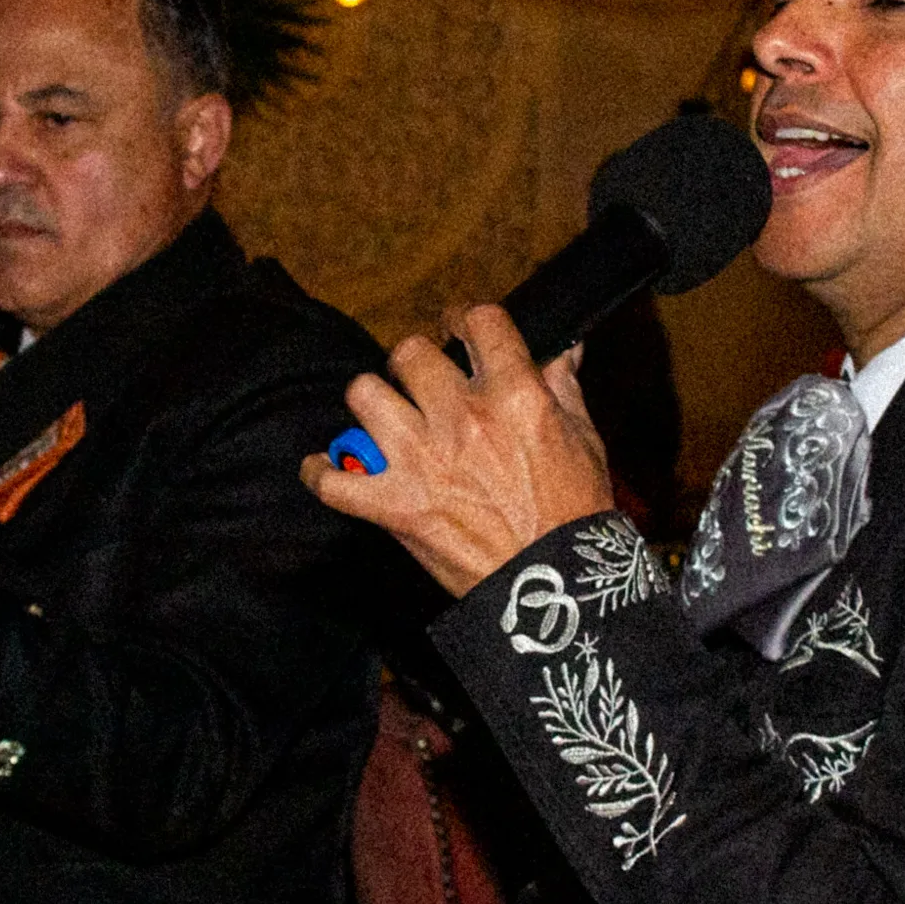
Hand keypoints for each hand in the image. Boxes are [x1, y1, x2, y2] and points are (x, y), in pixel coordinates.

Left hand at [301, 305, 616, 595]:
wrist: (558, 587)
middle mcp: (462, 420)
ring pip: (364, 395)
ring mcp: (422, 462)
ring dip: (373, 404)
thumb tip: (563, 346)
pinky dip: (321, 474)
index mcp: (514, 396)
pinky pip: (332, 481)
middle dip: (415, 363)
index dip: (464, 316)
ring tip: (385, 418)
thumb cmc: (574, 515)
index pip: (477, 320)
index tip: (458, 326)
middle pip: (409, 352)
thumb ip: (564, 384)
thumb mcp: (583, 438)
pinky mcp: (395, 507)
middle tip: (422, 383)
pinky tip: (325, 467)